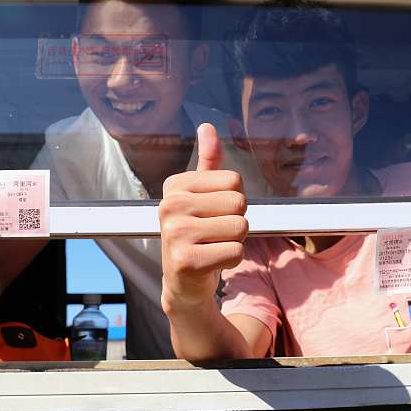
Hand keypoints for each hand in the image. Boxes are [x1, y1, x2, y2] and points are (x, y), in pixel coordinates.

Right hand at [159, 123, 248, 312]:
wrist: (183, 283)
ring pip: (240, 228)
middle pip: (239, 203)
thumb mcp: (201, 196)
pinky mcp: (185, 261)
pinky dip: (231, 261)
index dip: (234, 200)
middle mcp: (169, 205)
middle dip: (236, 222)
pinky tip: (211, 263)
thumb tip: (207, 126)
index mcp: (174, 185)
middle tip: (214, 235)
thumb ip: (207, 162)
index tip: (212, 215)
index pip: (234, 180)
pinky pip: (236, 252)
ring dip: (235, 242)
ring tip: (213, 247)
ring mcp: (174, 233)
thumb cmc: (197, 234)